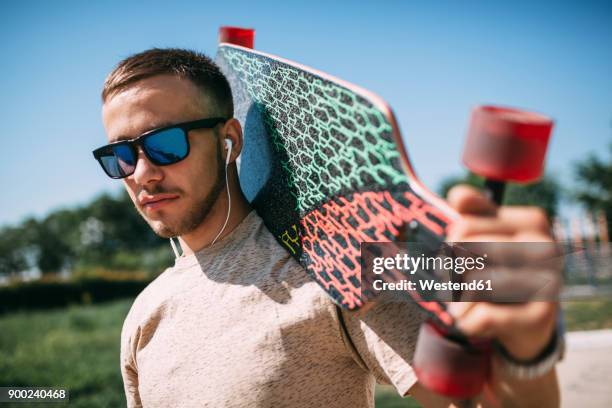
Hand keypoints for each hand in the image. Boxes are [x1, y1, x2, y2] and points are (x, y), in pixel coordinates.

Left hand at [445, 185, 557, 360]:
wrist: (529, 325)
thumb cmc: (502, 271)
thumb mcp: (488, 238)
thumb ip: (472, 213)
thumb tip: (457, 196)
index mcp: (532, 221)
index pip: (464, 226)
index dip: (449, 245)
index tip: (455, 256)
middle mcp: (546, 247)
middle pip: (466, 251)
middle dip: (449, 271)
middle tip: (452, 283)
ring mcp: (548, 281)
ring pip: (475, 282)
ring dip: (456, 298)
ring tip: (460, 303)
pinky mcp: (542, 316)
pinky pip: (484, 315)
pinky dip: (467, 321)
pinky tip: (473, 321)